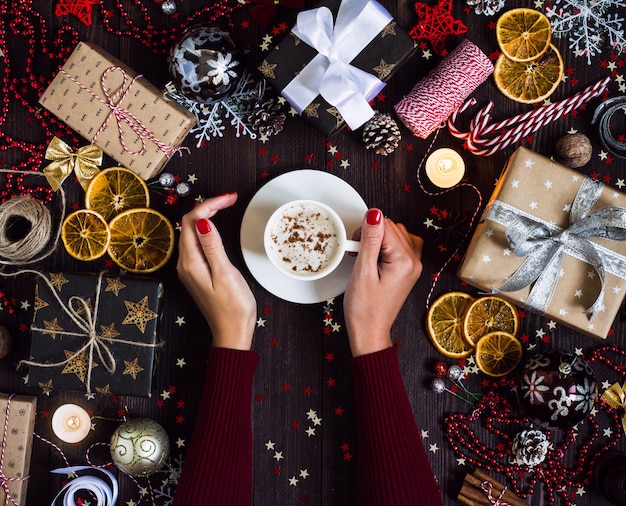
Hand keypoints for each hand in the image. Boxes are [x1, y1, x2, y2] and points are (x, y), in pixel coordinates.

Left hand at [177, 192, 256, 349]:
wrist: (232, 332)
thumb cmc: (233, 307)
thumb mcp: (225, 274)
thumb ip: (212, 246)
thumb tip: (202, 221)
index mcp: (190, 262)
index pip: (192, 221)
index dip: (209, 204)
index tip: (229, 198)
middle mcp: (185, 263)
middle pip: (189, 224)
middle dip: (208, 205)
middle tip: (231, 198)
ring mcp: (190, 267)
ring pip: (193, 231)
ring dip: (207, 214)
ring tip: (226, 204)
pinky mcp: (198, 271)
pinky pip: (197, 242)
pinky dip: (208, 227)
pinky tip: (217, 224)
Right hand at [343, 209, 423, 356]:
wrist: (369, 331)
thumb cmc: (364, 308)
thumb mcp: (363, 271)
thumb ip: (370, 240)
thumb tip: (374, 214)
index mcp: (405, 260)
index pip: (385, 225)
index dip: (365, 231)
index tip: (354, 247)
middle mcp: (414, 260)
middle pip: (392, 227)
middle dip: (371, 234)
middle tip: (357, 253)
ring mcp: (413, 265)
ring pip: (396, 233)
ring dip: (378, 238)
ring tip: (364, 256)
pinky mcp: (408, 269)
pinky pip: (401, 244)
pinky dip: (387, 244)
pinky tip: (377, 255)